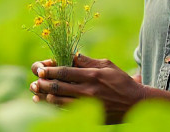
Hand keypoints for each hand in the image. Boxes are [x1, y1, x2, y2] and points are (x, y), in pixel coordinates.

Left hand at [29, 54, 144, 123]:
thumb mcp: (107, 65)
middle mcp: (88, 91)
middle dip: (43, 84)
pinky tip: (47, 103)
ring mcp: (88, 105)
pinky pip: (66, 111)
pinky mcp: (89, 115)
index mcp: (92, 75)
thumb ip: (87, 61)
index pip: (65, 72)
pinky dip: (54, 107)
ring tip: (35, 93)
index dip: (49, 70)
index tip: (40, 69)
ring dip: (44, 97)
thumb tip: (70, 55)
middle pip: (58, 87)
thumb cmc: (121, 81)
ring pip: (59, 102)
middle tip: (34, 82)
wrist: (135, 104)